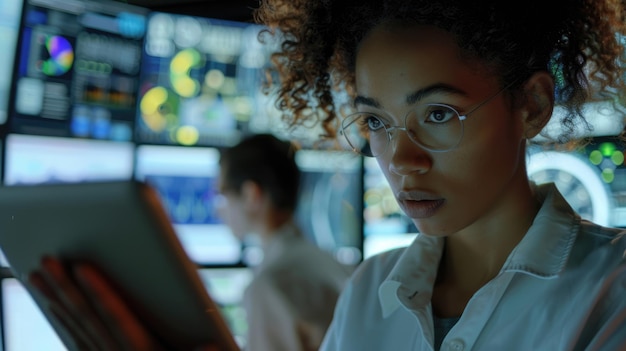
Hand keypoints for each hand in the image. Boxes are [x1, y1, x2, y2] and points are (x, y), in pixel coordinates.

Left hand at [28, 256, 218, 350]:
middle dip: (66, 288)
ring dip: (56, 298)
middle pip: (88, 318)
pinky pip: (74, 338)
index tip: (82, 267)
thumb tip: (210, 344)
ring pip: (75, 326)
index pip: (116, 317)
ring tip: (39, 273)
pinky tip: (52, 302)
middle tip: (47, 260)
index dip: (100, 292)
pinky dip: (61, 318)